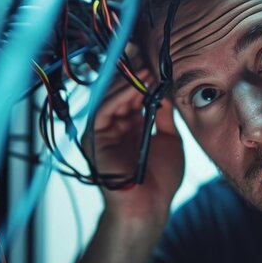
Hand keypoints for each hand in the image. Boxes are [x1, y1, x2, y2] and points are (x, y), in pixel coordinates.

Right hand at [83, 71, 184, 223]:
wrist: (149, 207)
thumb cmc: (159, 179)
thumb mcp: (169, 138)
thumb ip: (164, 113)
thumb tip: (167, 87)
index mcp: (129, 123)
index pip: (132, 92)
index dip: (143, 75)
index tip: (156, 58)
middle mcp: (112, 124)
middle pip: (119, 89)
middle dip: (135, 72)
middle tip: (150, 55)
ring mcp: (101, 130)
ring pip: (110, 95)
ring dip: (129, 80)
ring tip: (147, 67)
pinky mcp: (93, 138)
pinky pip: (103, 109)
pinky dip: (119, 95)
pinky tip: (137, 85)